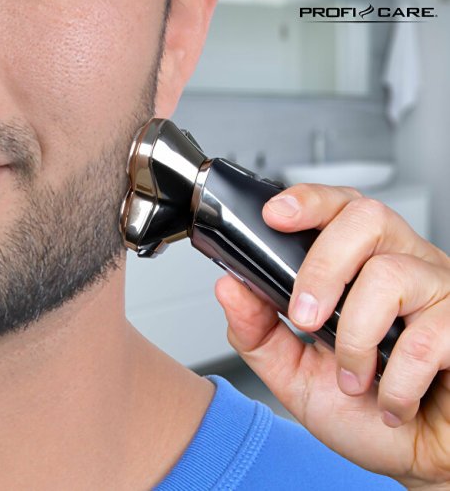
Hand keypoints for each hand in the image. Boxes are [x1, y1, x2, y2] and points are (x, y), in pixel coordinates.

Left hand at [215, 184, 449, 489]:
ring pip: (390, 274)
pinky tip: (392, 399)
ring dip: (356, 337)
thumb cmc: (362, 410)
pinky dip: (396, 380)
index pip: (338, 209)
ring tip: (354, 378)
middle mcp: (402, 265)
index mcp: (361, 267)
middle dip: (322, 267)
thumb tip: (229, 286)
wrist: (415, 456)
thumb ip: (259, 330)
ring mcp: (438, 291)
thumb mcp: (294, 371)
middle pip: (366, 218)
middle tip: (306, 316)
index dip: (308, 202)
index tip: (275, 216)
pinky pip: (428, 334)